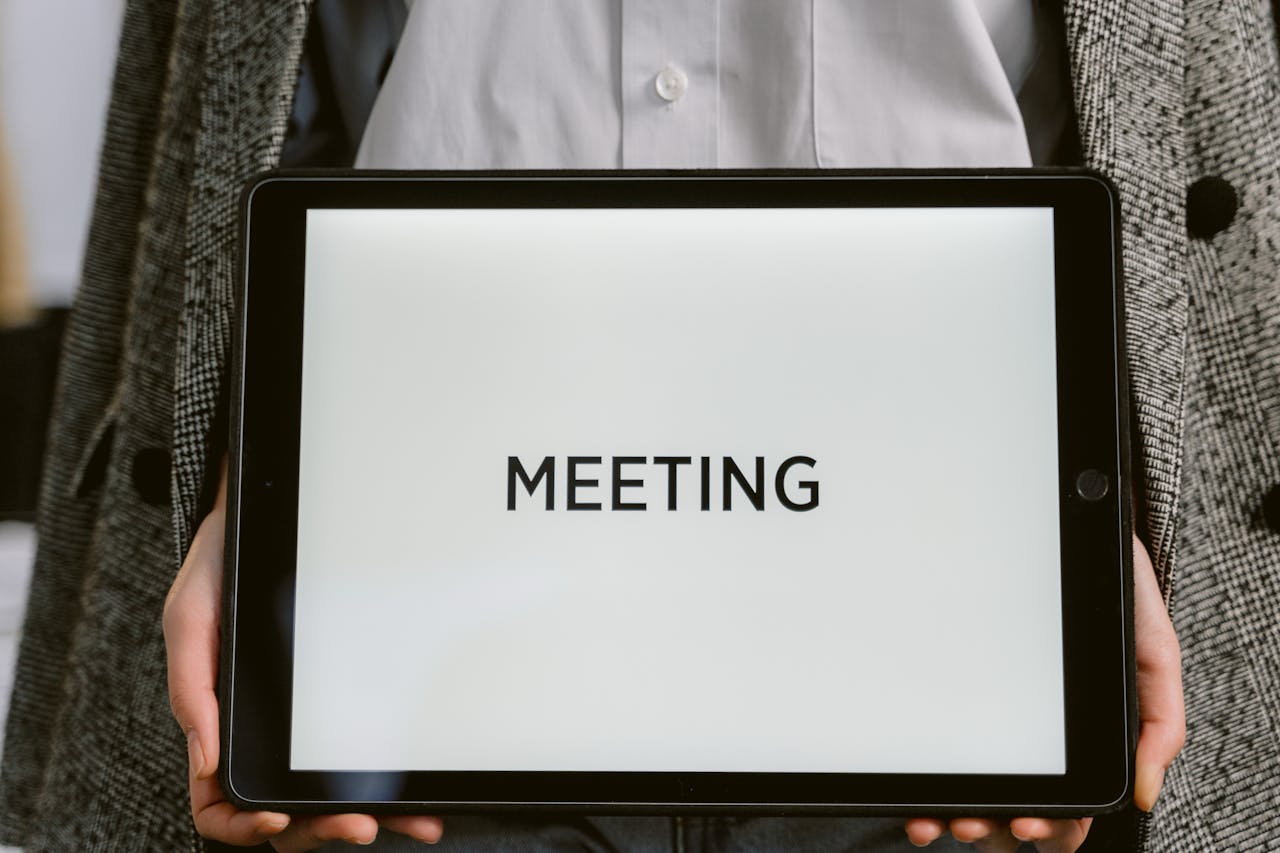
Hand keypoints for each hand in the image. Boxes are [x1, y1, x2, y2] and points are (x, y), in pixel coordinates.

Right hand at [164, 459, 444, 848]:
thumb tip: (206, 762)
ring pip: (329, 797)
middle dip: (320, 829)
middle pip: (284, 815)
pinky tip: (421, 799)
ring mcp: (303, 728)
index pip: (218, 803)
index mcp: (217, 727)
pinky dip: (392, 787)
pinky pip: (362, 760)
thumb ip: (190, 689)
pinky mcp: (343, 707)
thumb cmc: (219, 571)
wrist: (271, 517)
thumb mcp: (191, 620)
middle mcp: (263, 738)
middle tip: (357, 826)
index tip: (278, 817)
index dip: (244, 825)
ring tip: (410, 824)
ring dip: (368, 818)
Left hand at [902, 534, 1184, 851]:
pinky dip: (928, 779)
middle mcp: (1040, 735)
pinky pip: (941, 746)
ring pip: (976, 789)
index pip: (1070, 805)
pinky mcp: (959, 687)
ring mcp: (997, 714)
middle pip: (1016, 809)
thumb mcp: (1151, 651)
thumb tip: (1143, 796)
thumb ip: (1158, 720)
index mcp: (1084, 737)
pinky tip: (916, 794)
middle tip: (971, 825)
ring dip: (959, 815)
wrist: (1070, 520)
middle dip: (993, 829)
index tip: (1024, 823)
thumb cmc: (1113, 589)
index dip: (1050, 827)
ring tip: (941, 819)